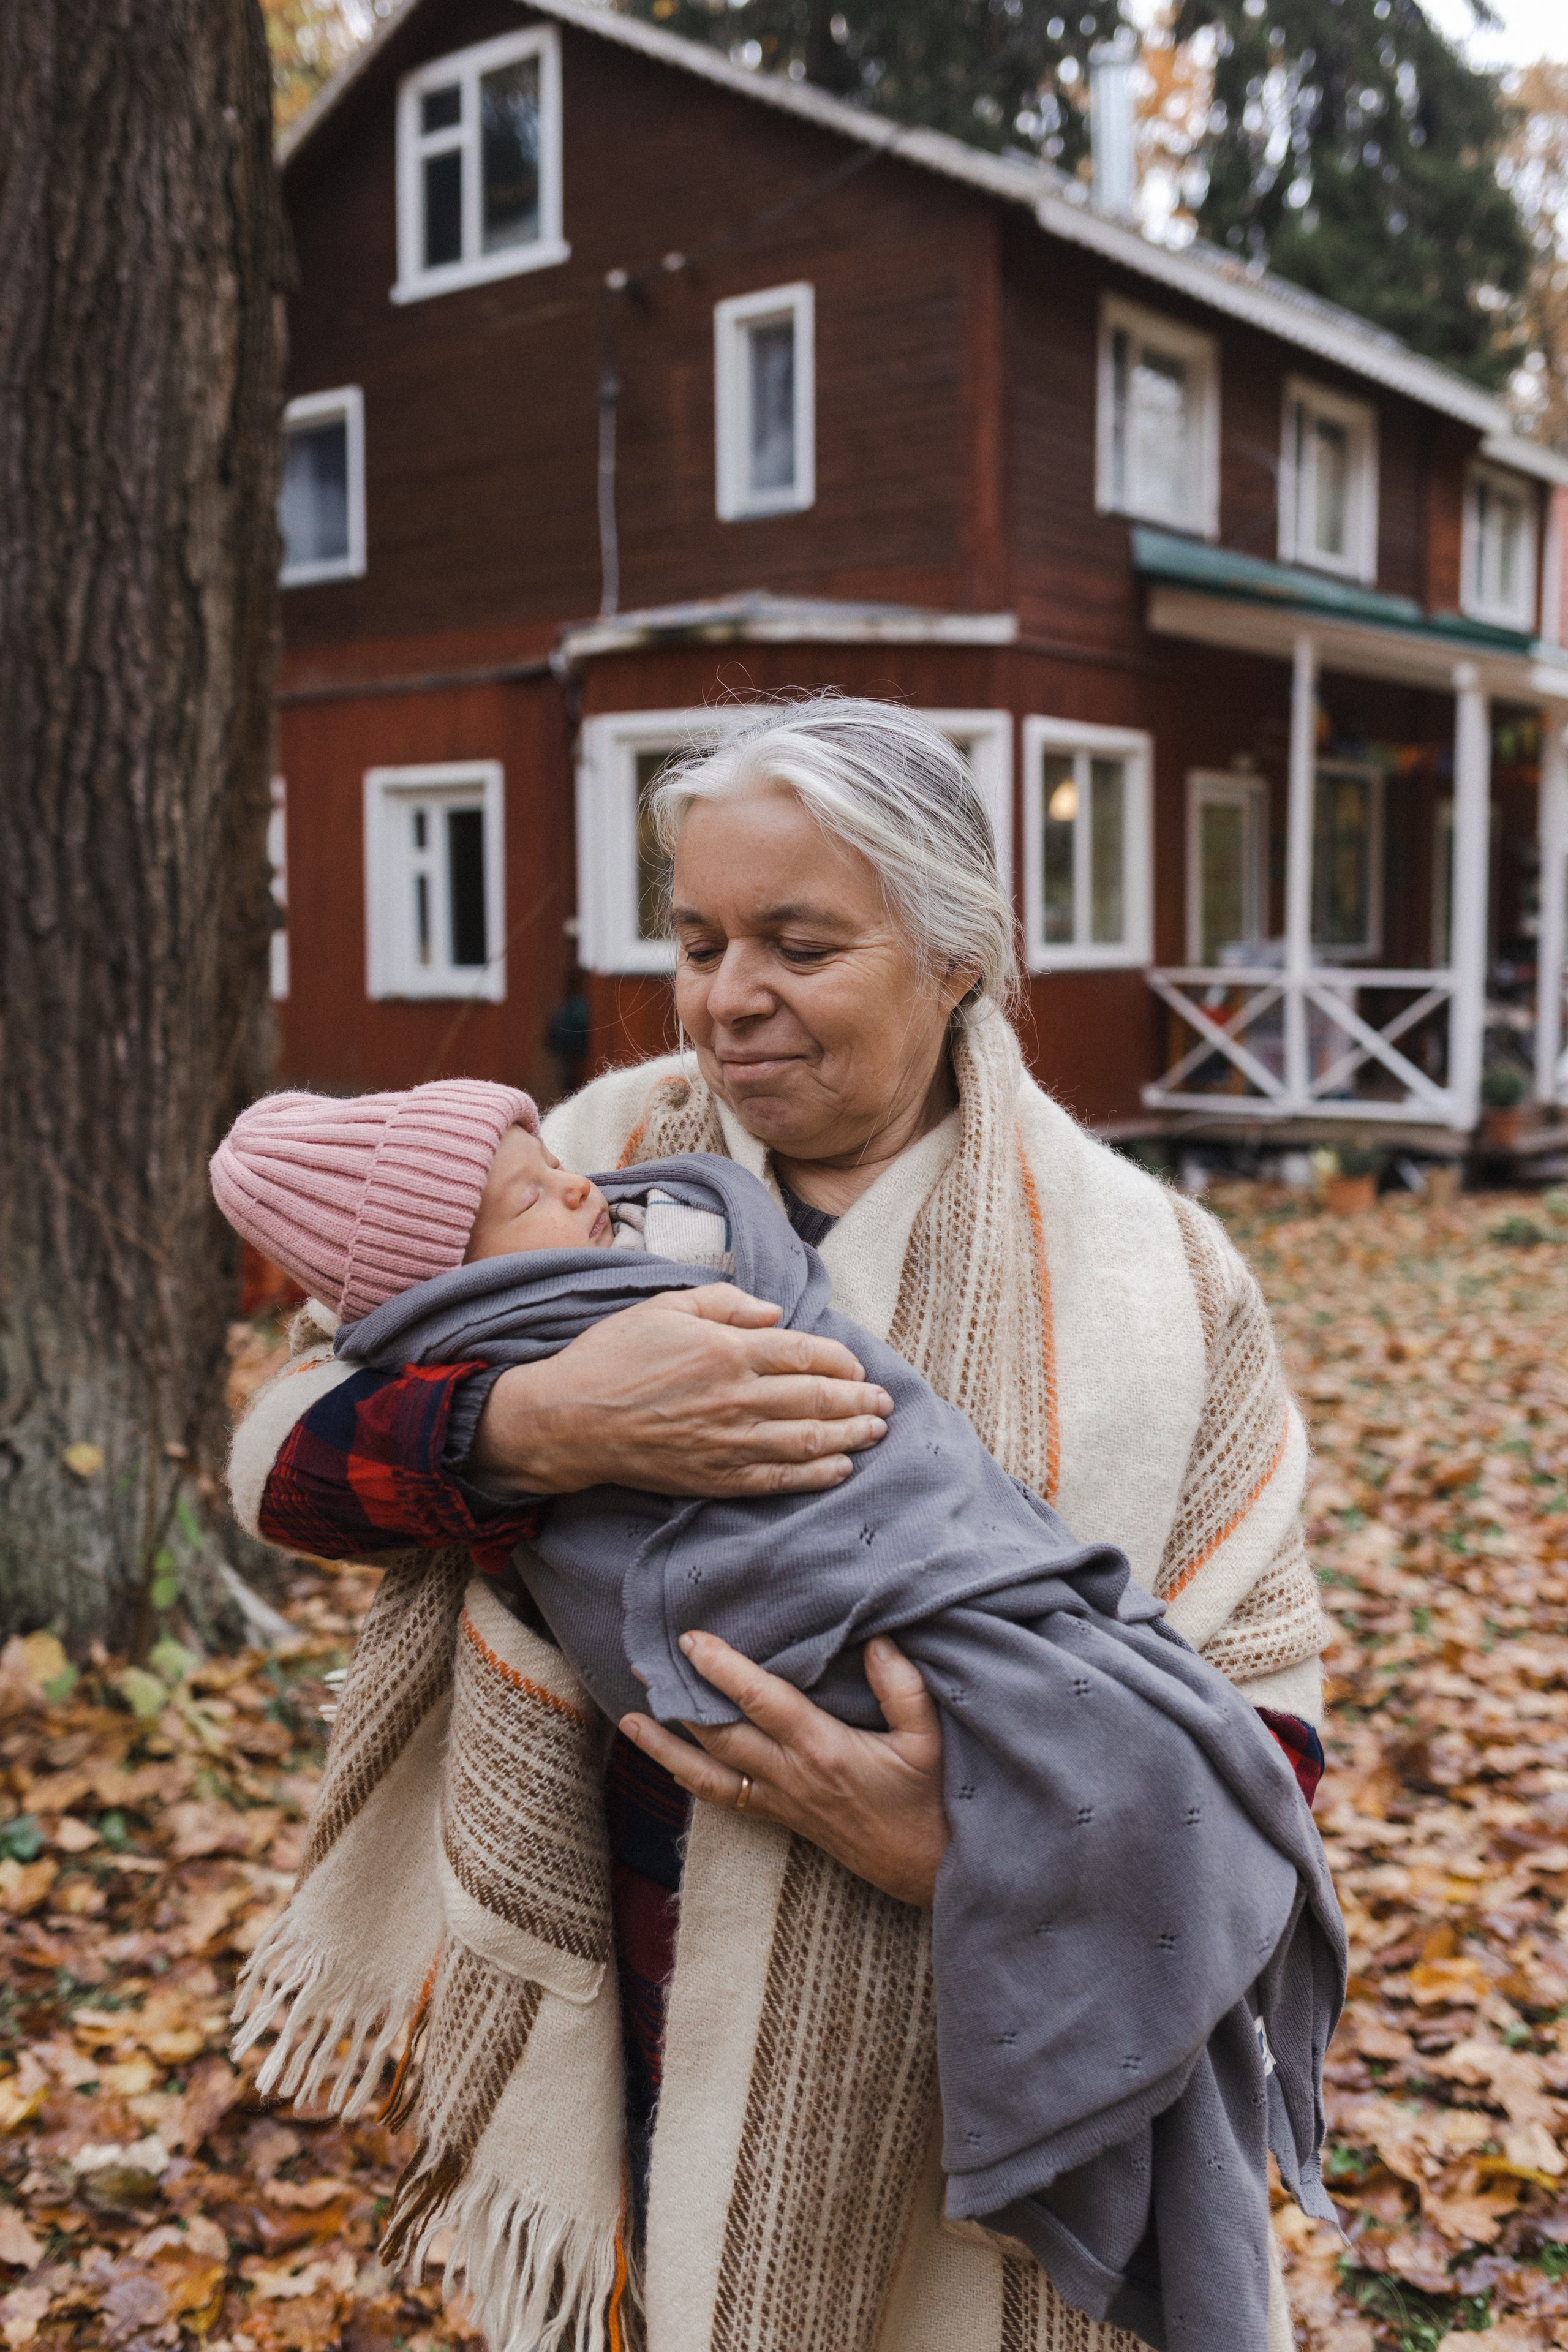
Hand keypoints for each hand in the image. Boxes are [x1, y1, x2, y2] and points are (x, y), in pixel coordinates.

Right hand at [470, 1284, 892, 1498]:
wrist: (569, 1419)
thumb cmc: (613, 1355)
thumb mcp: (666, 1306)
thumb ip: (725, 1303)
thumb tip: (776, 1312)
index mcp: (727, 1349)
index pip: (805, 1353)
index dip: (841, 1361)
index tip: (858, 1366)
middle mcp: (735, 1397)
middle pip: (816, 1399)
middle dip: (858, 1401)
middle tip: (884, 1403)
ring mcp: (727, 1441)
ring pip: (806, 1441)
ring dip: (849, 1437)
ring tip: (875, 1433)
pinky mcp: (714, 1477)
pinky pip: (776, 1479)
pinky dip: (814, 1475)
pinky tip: (839, 1469)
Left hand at [620, 1631, 947, 1908]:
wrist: (931, 1870)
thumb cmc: (932, 1800)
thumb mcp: (930, 1739)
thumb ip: (903, 1688)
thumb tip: (875, 1640)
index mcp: (823, 1750)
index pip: (762, 1701)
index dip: (724, 1669)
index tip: (691, 1640)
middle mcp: (792, 1777)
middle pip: (720, 1735)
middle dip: (680, 1698)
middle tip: (645, 1663)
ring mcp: (782, 1802)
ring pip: (709, 1774)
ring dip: (666, 1747)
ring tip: (629, 1720)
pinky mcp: (781, 1819)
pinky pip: (724, 1799)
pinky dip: (691, 1779)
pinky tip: (669, 1763)